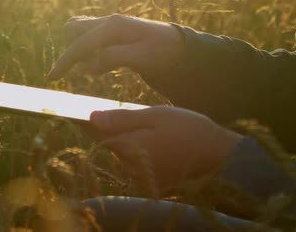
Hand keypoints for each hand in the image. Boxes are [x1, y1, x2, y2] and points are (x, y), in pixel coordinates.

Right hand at [47, 14, 183, 79]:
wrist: (180, 46)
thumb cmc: (164, 52)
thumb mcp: (142, 58)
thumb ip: (113, 58)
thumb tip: (88, 65)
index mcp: (113, 26)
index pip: (81, 44)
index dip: (65, 61)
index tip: (52, 77)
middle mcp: (108, 21)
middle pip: (73, 29)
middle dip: (72, 50)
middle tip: (88, 68)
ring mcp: (109, 25)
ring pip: (79, 32)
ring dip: (80, 50)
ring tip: (98, 67)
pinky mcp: (111, 32)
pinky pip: (90, 38)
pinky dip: (88, 51)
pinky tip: (102, 64)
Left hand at [84, 106, 241, 191]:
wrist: (222, 157)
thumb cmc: (190, 130)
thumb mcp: (156, 115)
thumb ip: (122, 118)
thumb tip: (92, 117)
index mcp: (130, 148)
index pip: (97, 134)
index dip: (85, 121)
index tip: (73, 111)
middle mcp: (132, 168)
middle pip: (110, 144)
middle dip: (110, 130)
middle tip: (115, 114)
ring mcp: (142, 179)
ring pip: (123, 155)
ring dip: (126, 141)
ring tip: (146, 129)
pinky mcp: (153, 184)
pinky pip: (137, 165)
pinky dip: (140, 152)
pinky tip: (155, 142)